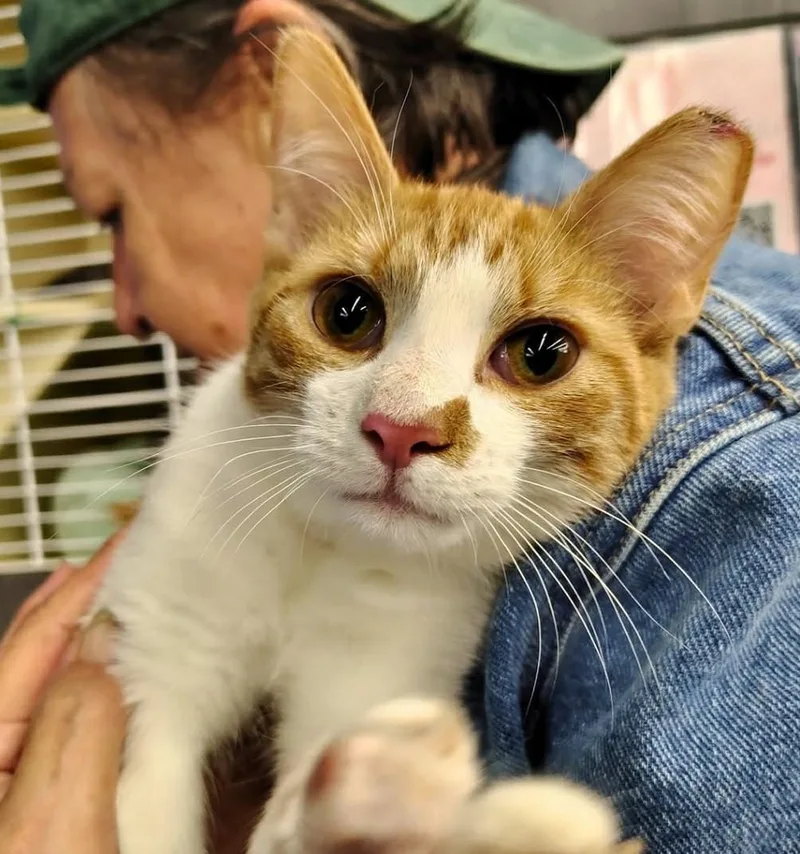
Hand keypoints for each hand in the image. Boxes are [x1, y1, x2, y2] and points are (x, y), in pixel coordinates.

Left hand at [0, 534, 123, 851]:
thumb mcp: (57, 820)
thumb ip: (78, 724)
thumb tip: (104, 641)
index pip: (36, 640)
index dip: (87, 582)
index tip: (131, 537)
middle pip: (34, 652)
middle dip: (79, 596)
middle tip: (126, 549)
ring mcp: (15, 773)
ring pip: (50, 682)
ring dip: (89, 633)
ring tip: (118, 588)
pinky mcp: (44, 796)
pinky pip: (68, 719)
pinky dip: (96, 678)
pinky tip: (113, 661)